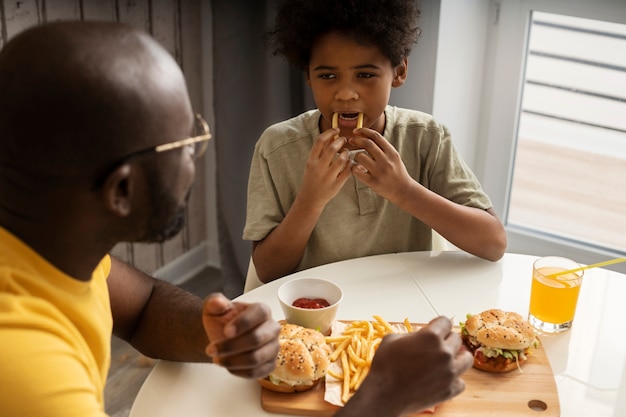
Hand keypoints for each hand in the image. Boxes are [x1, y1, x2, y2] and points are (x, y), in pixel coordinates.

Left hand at [202, 293, 279, 378]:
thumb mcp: (214, 308)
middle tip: (211, 349)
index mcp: (262, 310)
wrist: (223, 338)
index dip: (243, 323)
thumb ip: (214, 302)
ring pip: (256, 358)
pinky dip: (238, 371)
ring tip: (217, 359)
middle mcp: (272, 328)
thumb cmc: (222, 321)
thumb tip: (217, 302)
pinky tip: (227, 365)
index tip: (226, 331)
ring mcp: (273, 347)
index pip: (259, 314)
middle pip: (256, 339)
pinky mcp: (270, 364)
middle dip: (231, 346)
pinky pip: (256, 372)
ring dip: (232, 361)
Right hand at [299, 128, 351, 208]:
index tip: (336, 130)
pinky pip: (347, 171)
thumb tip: (331, 136)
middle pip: (332, 148)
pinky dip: (350, 164)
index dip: (330, 133)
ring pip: (342, 159)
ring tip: (346, 152)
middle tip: (344, 140)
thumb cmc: (312, 177)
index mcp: (311, 161)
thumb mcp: (312, 163)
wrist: (310, 198)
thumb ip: (320, 151)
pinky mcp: (336, 185)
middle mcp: (319, 168)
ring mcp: (328, 177)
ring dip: (346, 153)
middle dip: (340, 141)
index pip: (320, 141)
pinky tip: (350, 162)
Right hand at [343, 316, 472, 416]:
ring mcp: (450, 372)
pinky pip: (460, 382)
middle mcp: (444, 353)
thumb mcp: (392, 339)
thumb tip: (421, 336)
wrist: (384, 395)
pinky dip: (453, 380)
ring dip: (457, 357)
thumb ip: (412, 334)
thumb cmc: (385, 366)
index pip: (446, 321)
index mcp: (431, 336)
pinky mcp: (450, 390)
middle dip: (446, 340)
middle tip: (435, 347)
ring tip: (446, 360)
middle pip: (456, 339)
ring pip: (466, 359)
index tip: (436, 328)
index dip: (439, 324)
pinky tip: (442, 379)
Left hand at [349, 128, 413, 201]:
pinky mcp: (373, 182)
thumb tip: (367, 136)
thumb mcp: (394, 157)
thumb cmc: (397, 172)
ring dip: (355, 155)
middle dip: (356, 139)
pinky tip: (357, 169)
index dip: (364, 131)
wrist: (404, 190)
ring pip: (360, 156)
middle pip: (367, 143)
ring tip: (357, 159)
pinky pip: (357, 171)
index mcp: (391, 152)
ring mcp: (379, 171)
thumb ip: (383, 148)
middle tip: (351, 140)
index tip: (357, 131)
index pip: (376, 136)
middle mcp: (386, 160)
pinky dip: (354, 167)